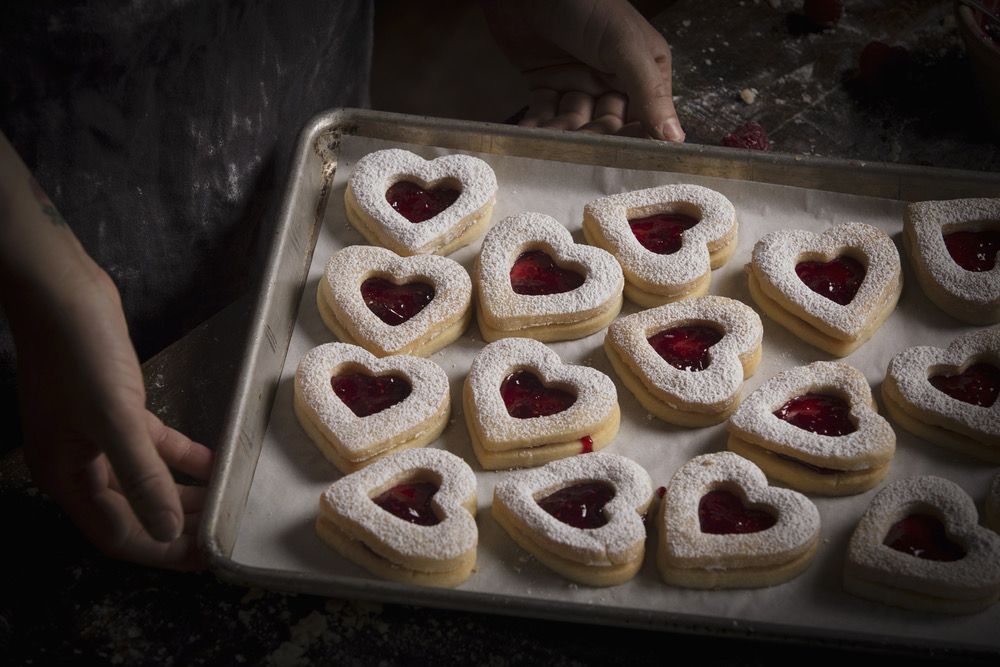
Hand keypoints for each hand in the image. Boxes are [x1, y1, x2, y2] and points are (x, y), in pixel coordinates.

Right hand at [13, 260, 212, 570]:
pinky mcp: (118, 410)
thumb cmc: (80, 356)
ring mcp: (98, 437)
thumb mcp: (115, 419)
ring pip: (147, 480)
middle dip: (178, 525)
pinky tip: (216, 461)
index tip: (205, 556)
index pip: (118, 533)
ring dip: (184, 492)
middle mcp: (81, 465)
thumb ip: (143, 477)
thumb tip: (169, 530)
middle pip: (134, 512)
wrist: (62, 293)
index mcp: (69, 478)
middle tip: (224, 533)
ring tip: (226, 503)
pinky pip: (153, 446)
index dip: (161, 550)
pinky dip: (182, 456)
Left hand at [483, 0, 683, 140]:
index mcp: (644, 70)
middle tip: (580, 151)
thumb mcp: (624, 45)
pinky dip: (536, 126)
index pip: (646, 118)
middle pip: (607, 126)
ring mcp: (578, 82)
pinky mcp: (546, 84)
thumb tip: (676, 137)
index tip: (624, 164)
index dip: (634, 141)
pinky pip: (544, 113)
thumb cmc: (585, 4)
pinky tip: (527, 137)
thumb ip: (649, 91)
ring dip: (561, 134)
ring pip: (574, 123)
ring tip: (549, 142)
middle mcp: (613, 80)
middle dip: (592, 138)